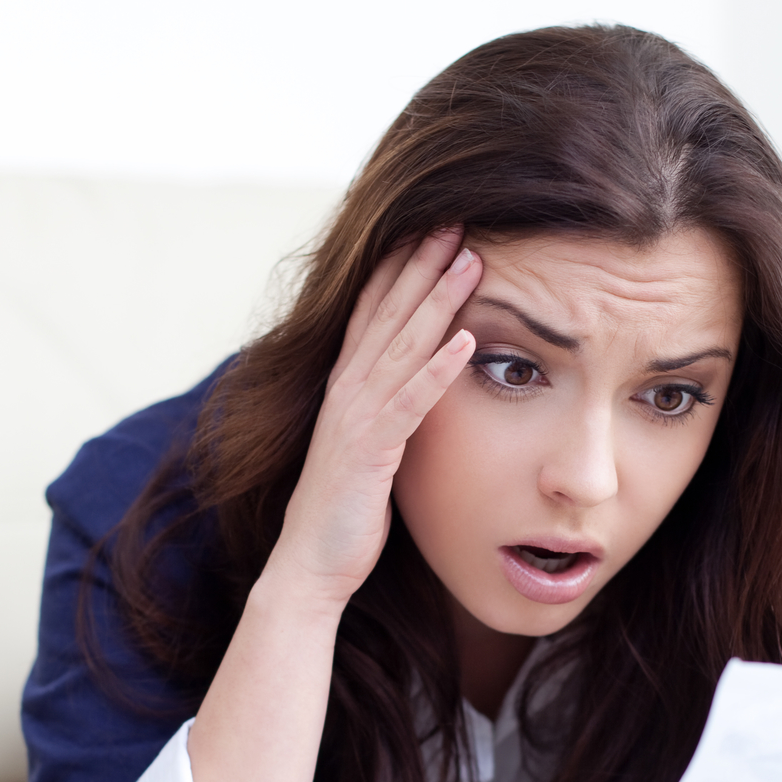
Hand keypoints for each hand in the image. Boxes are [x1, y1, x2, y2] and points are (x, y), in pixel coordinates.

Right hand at [269, 227, 482, 606]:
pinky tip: (466, 344)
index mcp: (346, 385)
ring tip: (471, 261)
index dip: (401, 265)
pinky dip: (436, 370)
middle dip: (422, 263)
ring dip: (437, 301)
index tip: (432, 225)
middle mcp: (347, 391)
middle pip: (389, 312)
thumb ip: (387, 407)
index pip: (374, 310)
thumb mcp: (368, 444)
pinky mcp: (370, 452)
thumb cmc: (344, 509)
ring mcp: (356, 418)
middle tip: (457, 218)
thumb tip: (416, 382)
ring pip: (403, 346)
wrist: (310, 564)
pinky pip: (409, 404)